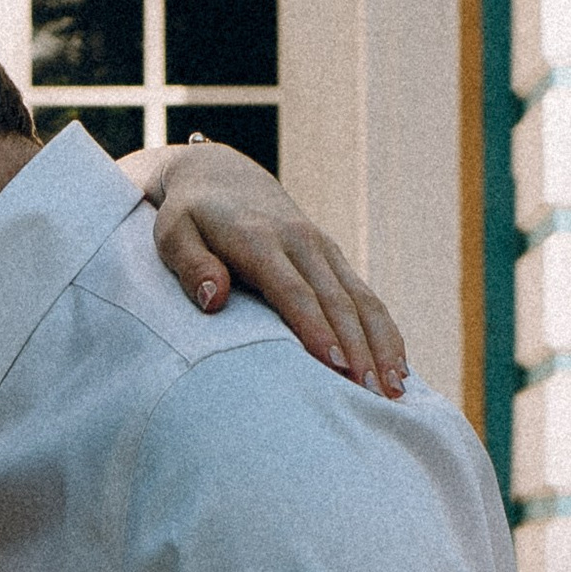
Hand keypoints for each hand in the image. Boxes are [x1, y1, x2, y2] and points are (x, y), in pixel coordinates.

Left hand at [132, 142, 408, 393]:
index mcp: (260, 239)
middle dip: (358, 349)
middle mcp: (300, 242)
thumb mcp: (173, 234)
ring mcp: (323, 250)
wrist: (222, 176)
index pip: (293, 290)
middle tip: (371, 396)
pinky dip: (385, 333)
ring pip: (361, 300)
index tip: (333, 365)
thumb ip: (190, 263)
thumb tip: (212, 297)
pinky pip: (367, 298)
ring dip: (381, 346)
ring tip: (394, 391)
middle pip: (337, 301)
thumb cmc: (190, 217)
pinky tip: (397, 368)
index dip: (314, 328)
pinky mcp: (334, 259)